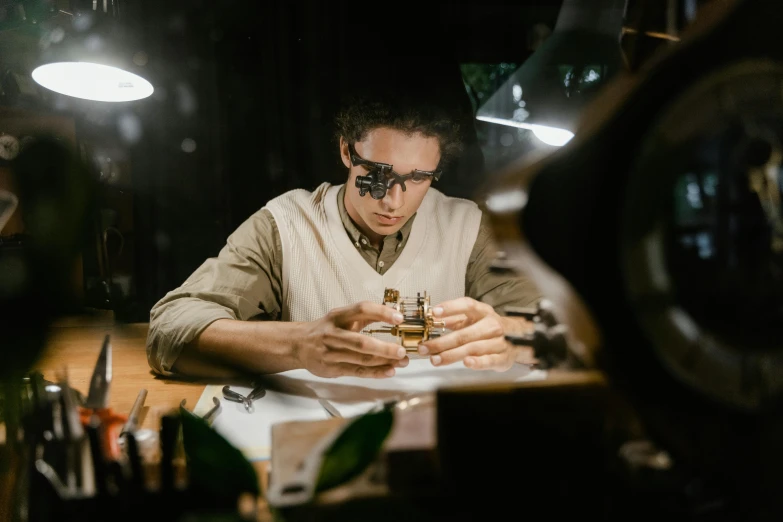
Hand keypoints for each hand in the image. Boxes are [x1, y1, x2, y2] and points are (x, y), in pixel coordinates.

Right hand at [295, 301, 408, 377]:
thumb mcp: (341, 316)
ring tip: (402, 361)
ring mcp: (331, 353)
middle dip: (384, 348)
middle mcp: (333, 334)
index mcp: (337, 316)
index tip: (399, 318)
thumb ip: (364, 316)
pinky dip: (375, 372)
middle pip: (361, 342)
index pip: (361, 309)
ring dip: (384, 362)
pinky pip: (357, 371)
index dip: (381, 312)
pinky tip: (389, 371)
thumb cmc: (326, 329)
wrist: (298, 344)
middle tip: (402, 351)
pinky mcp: (332, 368)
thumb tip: (393, 314)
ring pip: (361, 359)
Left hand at [418, 297, 535, 370]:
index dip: (451, 308)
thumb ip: (453, 318)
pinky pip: (489, 360)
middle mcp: (492, 325)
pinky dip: (478, 362)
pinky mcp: (502, 358)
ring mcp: (498, 342)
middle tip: (425, 348)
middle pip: (464, 334)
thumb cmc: (489, 327)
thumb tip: (432, 318)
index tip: (434, 313)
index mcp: (484, 312)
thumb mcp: (474, 318)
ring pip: (472, 348)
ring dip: (451, 355)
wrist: (518, 338)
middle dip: (441, 342)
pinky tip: (466, 363)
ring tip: (435, 359)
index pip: (467, 306)